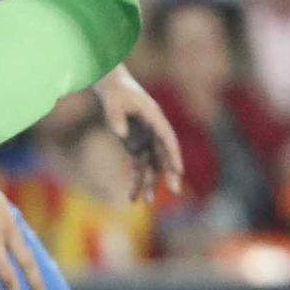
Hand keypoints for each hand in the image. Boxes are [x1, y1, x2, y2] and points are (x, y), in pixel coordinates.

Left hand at [95, 65, 183, 202]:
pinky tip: (132, 196)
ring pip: (152, 164)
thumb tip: (121, 134)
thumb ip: (116, 116)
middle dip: (169, 172)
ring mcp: (146, 139)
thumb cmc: (114, 91)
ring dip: (151, 182)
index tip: (179, 169)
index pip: (167, 137)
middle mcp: (153, 130)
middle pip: (164, 153)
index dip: (173, 153)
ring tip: (146, 201)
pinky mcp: (136, 146)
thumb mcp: (112, 100)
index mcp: (153, 116)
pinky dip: (137, 180)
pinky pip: (139, 166)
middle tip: (174, 190)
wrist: (110, 87)